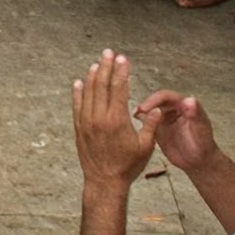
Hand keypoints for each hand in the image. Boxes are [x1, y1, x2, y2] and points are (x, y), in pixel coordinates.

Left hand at [72, 50, 156, 191]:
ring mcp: (87, 121)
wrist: (105, 182)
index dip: (121, 72)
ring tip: (97, 63)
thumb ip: (150, 126)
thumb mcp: (145, 147)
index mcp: (117, 119)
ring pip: (88, 92)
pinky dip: (78, 92)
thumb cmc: (128, 166)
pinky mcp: (79, 127)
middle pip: (102, 85)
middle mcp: (99, 117)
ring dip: (92, 76)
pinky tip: (79, 82)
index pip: (119, 89)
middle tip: (109, 53)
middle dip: (106, 67)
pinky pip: (77, 105)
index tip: (123, 59)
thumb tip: (157, 109)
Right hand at [134, 87, 219, 174]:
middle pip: (154, 101)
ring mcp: (163, 119)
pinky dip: (140, 122)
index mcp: (182, 104)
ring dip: (140, 112)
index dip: (154, 100)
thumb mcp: (201, 129)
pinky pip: (147, 123)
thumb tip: (189, 99)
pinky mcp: (157, 129)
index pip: (165, 96)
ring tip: (133, 117)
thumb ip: (195, 114)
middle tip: (137, 112)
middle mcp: (171, 109)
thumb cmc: (204, 144)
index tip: (146, 107)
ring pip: (148, 111)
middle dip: (145, 105)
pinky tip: (134, 125)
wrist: (199, 162)